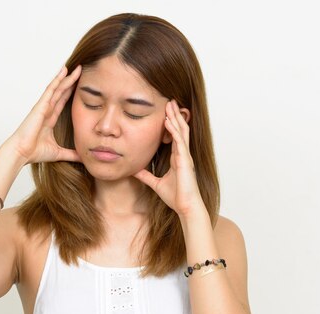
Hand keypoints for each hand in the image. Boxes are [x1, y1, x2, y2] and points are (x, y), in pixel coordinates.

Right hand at [7, 65, 82, 163]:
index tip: (80, 84)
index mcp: (50, 119)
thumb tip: (84, 158)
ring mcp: (43, 107)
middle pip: (61, 92)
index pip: (63, 102)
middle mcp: (47, 110)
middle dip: (71, 81)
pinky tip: (64, 71)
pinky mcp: (40, 106)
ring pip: (57, 88)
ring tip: (76, 67)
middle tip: (82, 70)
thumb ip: (71, 154)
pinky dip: (57, 80)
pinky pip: (50, 90)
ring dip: (66, 77)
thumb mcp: (59, 153)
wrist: (21, 153)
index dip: (71, 92)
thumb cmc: (34, 152)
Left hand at [133, 99, 204, 216]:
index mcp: (177, 158)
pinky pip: (180, 141)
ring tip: (170, 104)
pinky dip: (174, 130)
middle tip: (169, 101)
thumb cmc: (175, 197)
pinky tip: (168, 121)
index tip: (165, 112)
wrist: (185, 207)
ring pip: (181, 131)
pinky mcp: (185, 160)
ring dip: (175, 117)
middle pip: (179, 129)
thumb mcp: (155, 184)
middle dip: (174, 115)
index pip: (175, 135)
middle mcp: (183, 154)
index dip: (171, 123)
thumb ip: (146, 176)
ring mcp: (185, 156)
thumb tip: (134, 171)